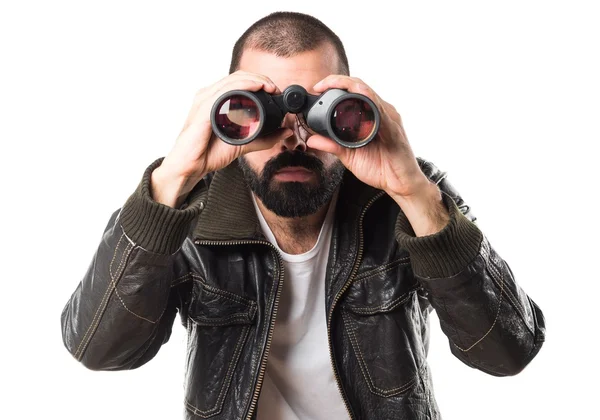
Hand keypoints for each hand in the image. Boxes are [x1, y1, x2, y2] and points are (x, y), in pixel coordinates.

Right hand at [152, 71, 292, 206]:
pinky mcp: (203, 109)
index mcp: (216, 100)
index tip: (275, 91)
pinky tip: (256, 88)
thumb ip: (264, 138)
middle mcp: (209, 96)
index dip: (259, 81)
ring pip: (233, 80)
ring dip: (255, 79)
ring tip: (269, 86)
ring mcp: (205, 100)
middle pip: (238, 76)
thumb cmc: (209, 153)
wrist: (190, 167)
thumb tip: (286, 132)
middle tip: (275, 88)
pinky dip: (243, 86)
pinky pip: (225, 91)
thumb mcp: (244, 144)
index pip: (239, 81)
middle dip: (260, 78)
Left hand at [308, 75, 430, 198]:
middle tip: (319, 86)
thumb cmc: (380, 168)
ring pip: (369, 93)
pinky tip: (359, 97)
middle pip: (360, 87)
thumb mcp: (348, 156)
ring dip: (351, 86)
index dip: (334, 85)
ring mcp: (388, 118)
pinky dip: (369, 102)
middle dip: (338, 81)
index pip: (353, 91)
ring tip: (333, 84)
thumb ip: (332, 145)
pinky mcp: (393, 128)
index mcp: (370, 115)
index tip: (317, 88)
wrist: (400, 183)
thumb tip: (311, 140)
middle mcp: (381, 112)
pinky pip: (381, 111)